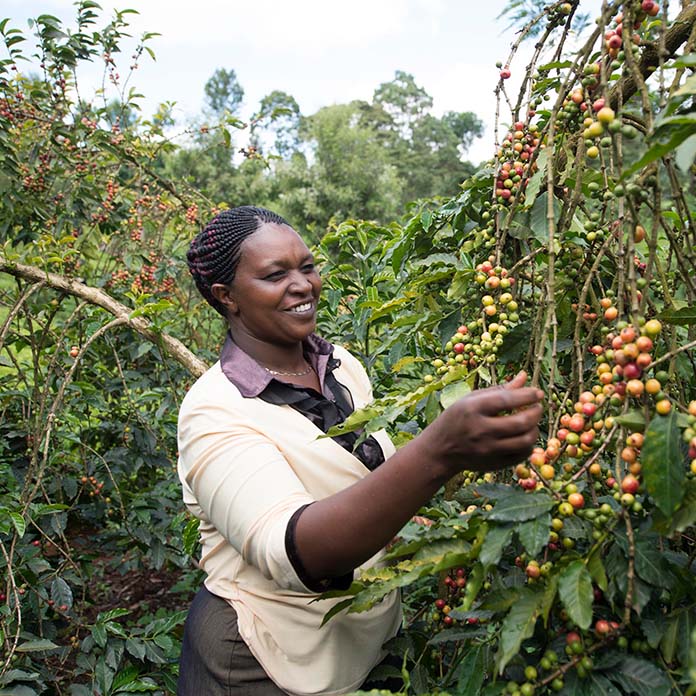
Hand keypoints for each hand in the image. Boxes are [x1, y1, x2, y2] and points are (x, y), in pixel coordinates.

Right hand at [421, 371, 543, 474]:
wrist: (440, 450)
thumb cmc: (457, 419)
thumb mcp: (471, 400)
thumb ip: (499, 389)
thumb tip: (524, 376)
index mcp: (472, 409)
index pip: (506, 400)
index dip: (527, 395)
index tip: (538, 393)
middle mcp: (480, 430)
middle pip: (520, 422)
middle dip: (535, 412)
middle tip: (537, 407)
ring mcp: (488, 449)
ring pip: (525, 441)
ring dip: (534, 429)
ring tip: (532, 422)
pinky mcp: (494, 464)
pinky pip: (522, 455)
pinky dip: (529, 444)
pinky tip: (524, 436)